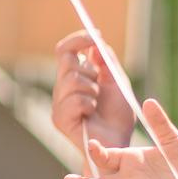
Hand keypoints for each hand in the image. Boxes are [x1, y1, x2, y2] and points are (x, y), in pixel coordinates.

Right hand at [50, 31, 135, 150]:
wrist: (118, 142)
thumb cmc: (118, 117)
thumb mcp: (117, 83)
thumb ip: (106, 63)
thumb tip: (96, 42)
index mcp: (74, 78)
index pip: (66, 51)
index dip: (77, 40)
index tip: (95, 36)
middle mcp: (62, 89)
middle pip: (67, 62)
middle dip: (90, 70)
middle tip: (99, 86)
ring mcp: (59, 104)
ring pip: (72, 80)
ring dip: (92, 89)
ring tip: (96, 104)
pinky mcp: (59, 119)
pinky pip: (74, 100)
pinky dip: (88, 104)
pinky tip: (91, 115)